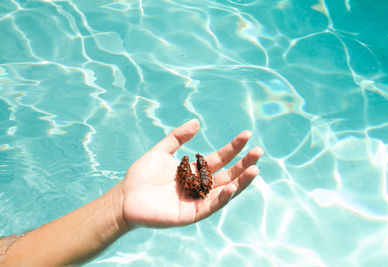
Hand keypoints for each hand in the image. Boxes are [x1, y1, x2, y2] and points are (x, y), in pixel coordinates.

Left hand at [121, 119, 262, 227]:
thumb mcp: (162, 151)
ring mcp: (197, 200)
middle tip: (258, 151)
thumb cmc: (141, 175)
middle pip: (228, 174)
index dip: (233, 147)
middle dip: (244, 163)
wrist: (126, 197)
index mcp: (195, 171)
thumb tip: (197, 122)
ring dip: (241, 181)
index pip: (220, 158)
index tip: (247, 135)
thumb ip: (178, 137)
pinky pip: (211, 206)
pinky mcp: (191, 214)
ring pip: (225, 191)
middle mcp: (200, 185)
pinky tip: (233, 187)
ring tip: (254, 169)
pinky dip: (223, 198)